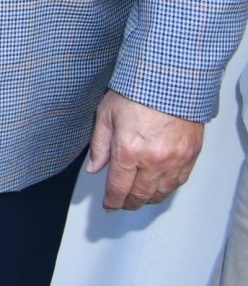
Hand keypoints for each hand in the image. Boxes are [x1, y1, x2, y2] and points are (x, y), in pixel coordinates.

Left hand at [87, 91, 205, 210]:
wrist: (171, 80)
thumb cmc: (137, 92)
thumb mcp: (106, 115)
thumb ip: (99, 146)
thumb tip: (94, 168)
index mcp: (128, 151)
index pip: (118, 188)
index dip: (112, 201)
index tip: (109, 206)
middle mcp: (153, 160)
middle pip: (140, 195)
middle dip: (129, 203)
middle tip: (122, 203)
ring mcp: (175, 160)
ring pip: (161, 192)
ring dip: (148, 199)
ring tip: (139, 198)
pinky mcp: (190, 156)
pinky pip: (178, 182)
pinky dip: (167, 188)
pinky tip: (159, 187)